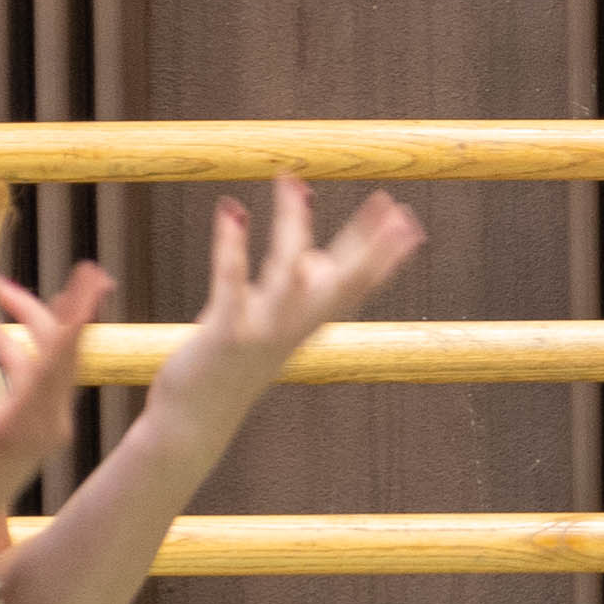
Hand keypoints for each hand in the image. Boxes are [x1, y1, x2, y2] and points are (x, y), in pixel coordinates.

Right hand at [0, 254, 109, 574]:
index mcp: (25, 421)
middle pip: (58, 349)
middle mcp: (48, 421)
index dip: (75, 313)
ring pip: (48, 361)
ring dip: (20, 328)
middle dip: (40, 308)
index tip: (93, 278)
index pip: (56, 356)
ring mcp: (49, 424)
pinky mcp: (42, 425)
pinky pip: (38, 376)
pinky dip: (13, 351)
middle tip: (34, 273)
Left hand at [146, 177, 424, 424]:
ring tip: (293, 181)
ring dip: (292, 225)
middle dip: (370, 244)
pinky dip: (232, 246)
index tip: (409, 221)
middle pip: (342, 281)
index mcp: (306, 324)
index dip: (384, 254)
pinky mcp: (226, 333)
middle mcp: (294, 327)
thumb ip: (290, 292)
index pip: (356, 284)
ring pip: (287, 271)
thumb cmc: (229, 366)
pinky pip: (231, 282)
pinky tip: (232, 211)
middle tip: (395, 207)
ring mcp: (262, 330)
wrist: (194, 421)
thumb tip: (313, 257)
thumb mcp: (267, 325)